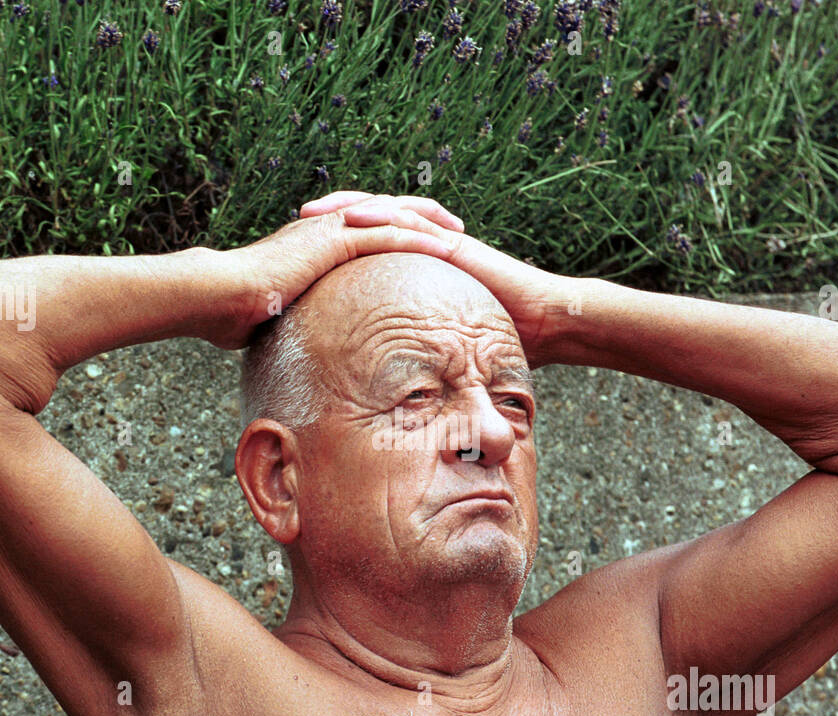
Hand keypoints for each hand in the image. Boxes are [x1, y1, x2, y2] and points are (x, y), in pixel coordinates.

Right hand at [212, 193, 465, 349]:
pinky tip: (445, 247)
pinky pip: (387, 234)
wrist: (217, 295)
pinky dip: (418, 238)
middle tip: (453, 230)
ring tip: (460, 234)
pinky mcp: (334, 239)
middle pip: (387, 212)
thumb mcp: (274, 317)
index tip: (420, 246)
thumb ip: (293, 323)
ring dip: (429, 223)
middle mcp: (326, 226)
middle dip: (422, 218)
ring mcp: (330, 229)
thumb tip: (297, 351)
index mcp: (316, 242)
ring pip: (393, 216)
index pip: (365, 229)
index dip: (395, 233)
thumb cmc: (234, 313)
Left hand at [298, 191, 563, 367]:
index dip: (334, 244)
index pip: (369, 246)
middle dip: (331, 217)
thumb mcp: (445, 346)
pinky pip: (414, 222)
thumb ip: (418, 352)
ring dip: (347, 208)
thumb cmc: (500, 339)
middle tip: (294, 220)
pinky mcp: (453, 243)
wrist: (544, 322)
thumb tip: (387, 385)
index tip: (299, 250)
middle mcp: (424, 247)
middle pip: (369, 220)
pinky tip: (356, 218)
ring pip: (386, 211)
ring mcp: (439, 240)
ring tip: (313, 212)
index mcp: (418, 267)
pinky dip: (384, 216)